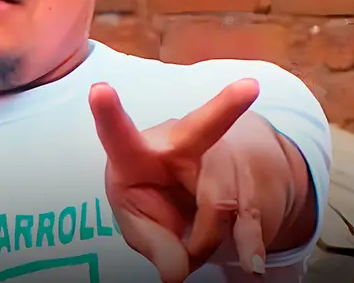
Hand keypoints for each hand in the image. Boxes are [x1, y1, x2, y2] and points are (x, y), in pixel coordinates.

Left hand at [89, 79, 292, 282]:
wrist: (204, 192)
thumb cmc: (156, 198)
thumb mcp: (140, 222)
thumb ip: (152, 242)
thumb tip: (176, 271)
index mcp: (138, 152)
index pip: (119, 135)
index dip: (108, 114)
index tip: (99, 90)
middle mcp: (183, 143)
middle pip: (204, 128)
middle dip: (226, 106)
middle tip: (249, 89)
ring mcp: (224, 155)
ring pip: (222, 202)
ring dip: (206, 241)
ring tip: (194, 252)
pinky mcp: (255, 179)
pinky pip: (252, 216)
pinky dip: (248, 247)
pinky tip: (252, 264)